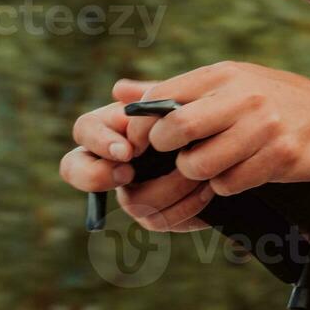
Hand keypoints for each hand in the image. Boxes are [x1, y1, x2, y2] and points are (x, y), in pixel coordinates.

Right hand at [61, 79, 213, 231]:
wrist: (232, 145)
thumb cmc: (200, 117)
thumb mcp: (182, 104)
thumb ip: (153, 98)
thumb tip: (120, 90)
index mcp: (115, 126)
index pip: (84, 131)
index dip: (98, 142)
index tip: (126, 150)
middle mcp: (113, 160)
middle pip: (77, 170)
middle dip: (96, 175)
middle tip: (127, 172)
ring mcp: (131, 190)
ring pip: (129, 201)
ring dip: (166, 187)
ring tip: (196, 175)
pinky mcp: (156, 213)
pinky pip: (158, 219)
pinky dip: (185, 205)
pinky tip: (207, 190)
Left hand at [136, 61, 309, 198]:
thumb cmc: (279, 104)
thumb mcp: (232, 85)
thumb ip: (176, 91)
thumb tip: (119, 90)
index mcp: (225, 74)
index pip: (161, 98)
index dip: (141, 128)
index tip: (142, 145)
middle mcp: (244, 95)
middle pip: (175, 130)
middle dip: (168, 151)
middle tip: (179, 156)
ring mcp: (264, 126)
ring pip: (199, 164)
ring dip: (200, 173)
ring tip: (216, 165)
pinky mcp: (280, 155)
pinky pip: (229, 184)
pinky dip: (227, 185)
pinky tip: (243, 172)